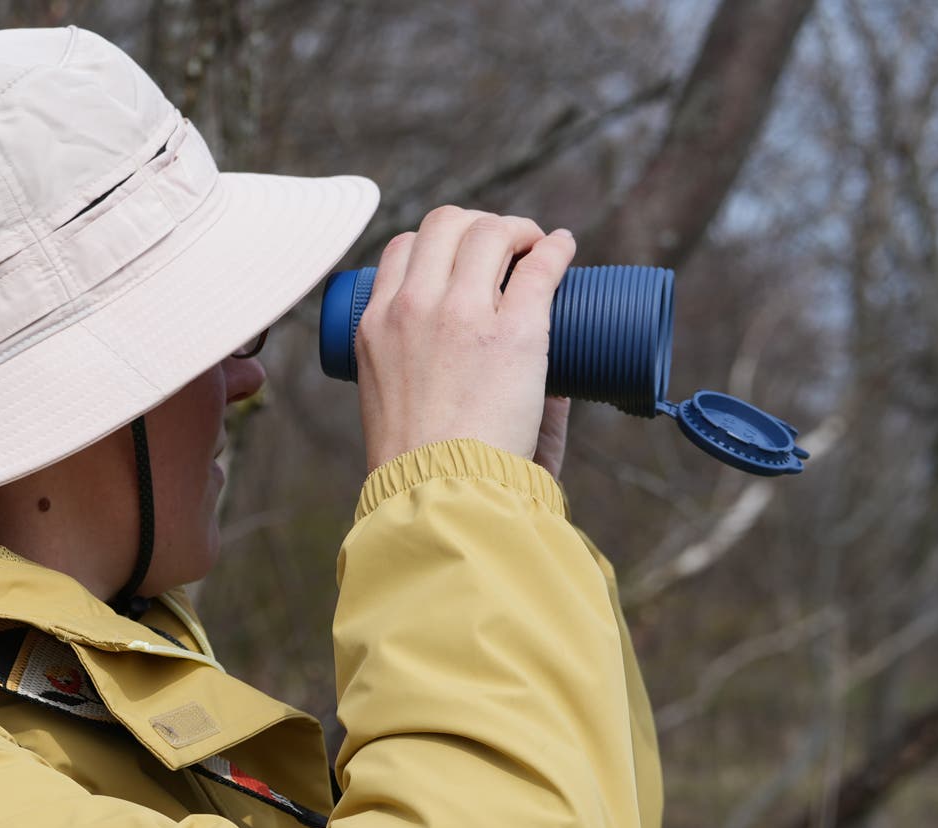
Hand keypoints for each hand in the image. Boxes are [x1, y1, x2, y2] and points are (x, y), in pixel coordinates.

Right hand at [354, 205, 575, 471]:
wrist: (439, 493)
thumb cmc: (418, 469)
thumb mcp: (396, 404)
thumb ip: (440, 379)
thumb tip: (515, 373)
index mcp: (373, 326)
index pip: (402, 250)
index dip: (438, 243)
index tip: (464, 261)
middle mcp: (411, 309)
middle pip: (444, 224)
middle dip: (479, 224)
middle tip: (506, 248)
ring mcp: (460, 315)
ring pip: (489, 232)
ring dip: (516, 229)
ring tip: (536, 248)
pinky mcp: (512, 332)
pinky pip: (539, 265)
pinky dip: (556, 247)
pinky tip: (564, 246)